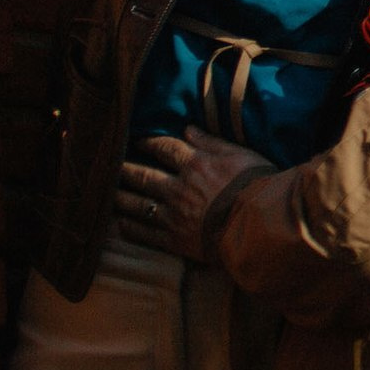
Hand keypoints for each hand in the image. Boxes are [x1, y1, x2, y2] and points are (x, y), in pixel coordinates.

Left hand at [116, 127, 274, 262]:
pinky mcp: (174, 240)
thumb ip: (211, 142)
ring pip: (137, 205)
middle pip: (143, 176)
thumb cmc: (256, 186)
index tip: (138, 141)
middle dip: (125, 169)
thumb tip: (188, 129)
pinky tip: (121, 223)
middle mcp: (177, 188)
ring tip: (110, 193)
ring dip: (121, 197)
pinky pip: (145, 233)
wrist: (259, 225)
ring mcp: (173, 215)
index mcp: (194, 164)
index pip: (164, 148)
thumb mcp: (240, 154)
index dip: (149, 143)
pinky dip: (130, 227)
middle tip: (112, 165)